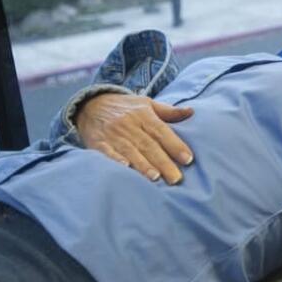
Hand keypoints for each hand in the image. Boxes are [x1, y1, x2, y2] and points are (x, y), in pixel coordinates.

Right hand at [76, 93, 193, 183]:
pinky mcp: (98, 142)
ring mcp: (113, 134)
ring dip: (143, 165)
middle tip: (176, 178)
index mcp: (143, 114)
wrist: (90, 104)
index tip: (188, 159)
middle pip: (148, 145)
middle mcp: (129, 125)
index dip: (175, 145)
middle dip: (163, 162)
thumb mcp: (146, 103)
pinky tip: (125, 168)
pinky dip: (115, 160)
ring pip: (130, 151)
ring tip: (155, 178)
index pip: (162, 131)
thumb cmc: (125, 107)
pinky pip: (107, 152)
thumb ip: (168, 111)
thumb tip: (191, 111)